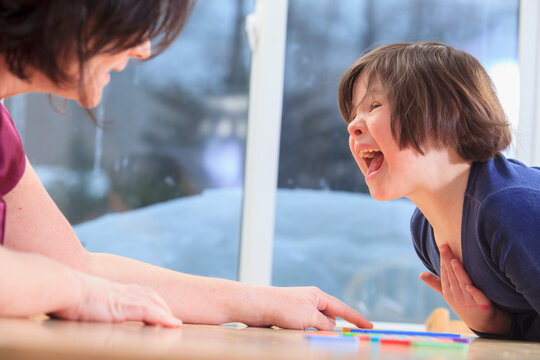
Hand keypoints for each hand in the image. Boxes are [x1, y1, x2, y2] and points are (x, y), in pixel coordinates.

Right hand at [52, 274, 181, 327]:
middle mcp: (119, 291)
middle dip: (162, 305)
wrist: (59, 287)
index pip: (135, 291)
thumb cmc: (59, 293)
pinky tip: (173, 324)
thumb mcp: (74, 297)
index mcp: (109, 289)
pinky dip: (163, 317)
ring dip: (166, 312)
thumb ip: (82, 302)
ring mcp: (121, 298)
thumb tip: (75, 309)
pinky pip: (148, 311)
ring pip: (152, 302)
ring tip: (174, 323)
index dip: (148, 298)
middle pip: (148, 294)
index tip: (156, 305)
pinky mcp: (121, 308)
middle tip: (171, 317)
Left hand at [252, 286, 371, 329]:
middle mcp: (310, 300)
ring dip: (316, 330)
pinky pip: (305, 326)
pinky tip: (295, 331)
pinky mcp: (290, 316)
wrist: (256, 305)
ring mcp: (300, 307)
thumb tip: (331, 327)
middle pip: (330, 317)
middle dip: (332, 327)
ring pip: (316, 324)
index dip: (357, 319)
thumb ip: (324, 324)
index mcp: (318, 295)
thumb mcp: (310, 317)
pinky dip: (305, 331)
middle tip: (329, 334)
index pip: (343, 309)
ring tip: (301, 329)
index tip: (370, 326)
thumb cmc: (282, 307)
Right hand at [420, 244, 509, 334]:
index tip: (442, 246)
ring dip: (458, 272)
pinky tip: (470, 285)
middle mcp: (456, 294)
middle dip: (447, 260)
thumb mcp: (448, 294)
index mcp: (448, 290)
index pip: (444, 271)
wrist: (481, 323)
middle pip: (451, 274)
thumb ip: (436, 283)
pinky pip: (477, 297)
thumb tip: (420, 274)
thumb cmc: (464, 304)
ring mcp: (468, 300)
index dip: (443, 259)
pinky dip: (473, 292)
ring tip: (454, 260)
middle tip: (444, 246)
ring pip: (462, 283)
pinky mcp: (481, 305)